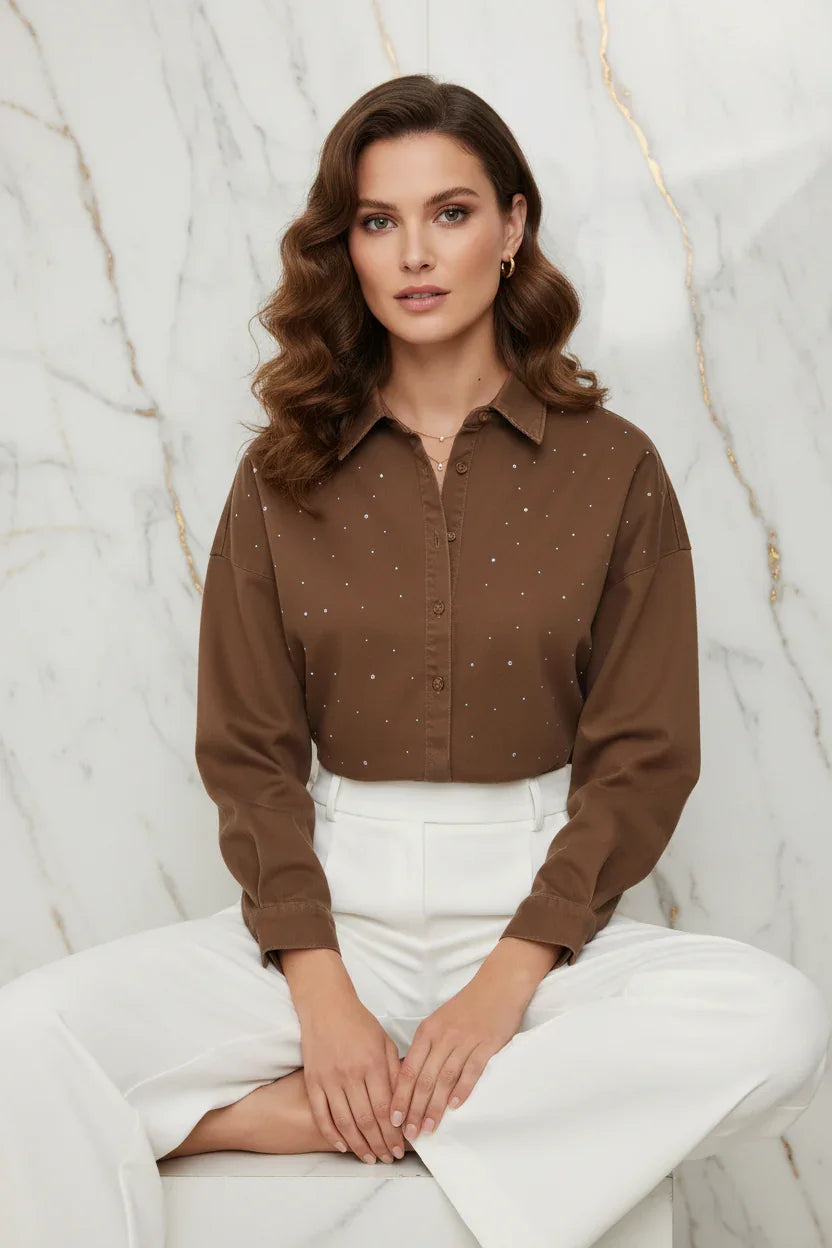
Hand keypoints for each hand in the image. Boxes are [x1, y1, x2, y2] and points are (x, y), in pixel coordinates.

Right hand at [296, 984, 406, 1163]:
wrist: (326, 1006)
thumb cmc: (359, 1023)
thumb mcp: (385, 1042)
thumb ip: (395, 1072)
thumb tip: (405, 1104)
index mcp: (373, 1064)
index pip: (385, 1109)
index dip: (394, 1134)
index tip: (401, 1148)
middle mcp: (351, 1074)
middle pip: (367, 1120)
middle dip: (380, 1144)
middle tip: (388, 1158)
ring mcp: (330, 1079)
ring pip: (345, 1122)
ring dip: (359, 1145)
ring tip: (369, 1158)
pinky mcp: (313, 1081)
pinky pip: (321, 1114)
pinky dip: (331, 1134)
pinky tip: (342, 1146)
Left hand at [389, 961, 534, 1141]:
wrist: (498, 986)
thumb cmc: (466, 1007)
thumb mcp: (439, 1022)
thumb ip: (426, 1048)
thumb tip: (410, 1080)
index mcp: (427, 1031)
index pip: (408, 1069)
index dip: (400, 1096)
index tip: (393, 1119)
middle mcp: (443, 1037)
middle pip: (424, 1078)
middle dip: (414, 1109)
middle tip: (409, 1134)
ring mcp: (465, 1041)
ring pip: (444, 1078)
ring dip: (435, 1106)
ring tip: (428, 1128)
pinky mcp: (486, 1045)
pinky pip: (472, 1070)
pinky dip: (462, 1089)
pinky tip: (455, 1107)